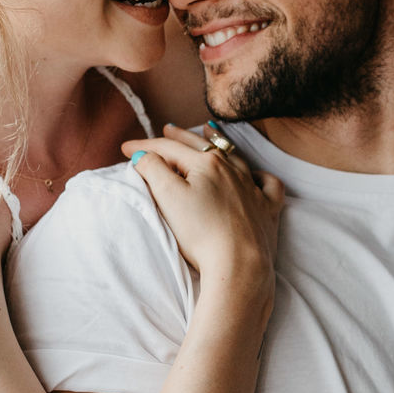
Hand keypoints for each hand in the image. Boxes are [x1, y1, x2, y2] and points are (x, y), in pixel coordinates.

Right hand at [122, 125, 283, 300]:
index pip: (170, 148)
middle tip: (167, 128)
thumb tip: (143, 154)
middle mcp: (232, 170)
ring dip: (218, 143)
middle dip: (181, 136)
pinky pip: (267, 184)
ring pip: (235, 157)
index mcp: (206, 164)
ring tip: (209, 131)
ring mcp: (253, 189)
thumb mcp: (168, 197)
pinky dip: (259, 175)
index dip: (145, 145)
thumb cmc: (202, 233)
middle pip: (202, 146)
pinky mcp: (268, 209)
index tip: (126, 147)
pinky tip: (254, 174)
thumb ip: (153, 169)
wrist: (240, 265)